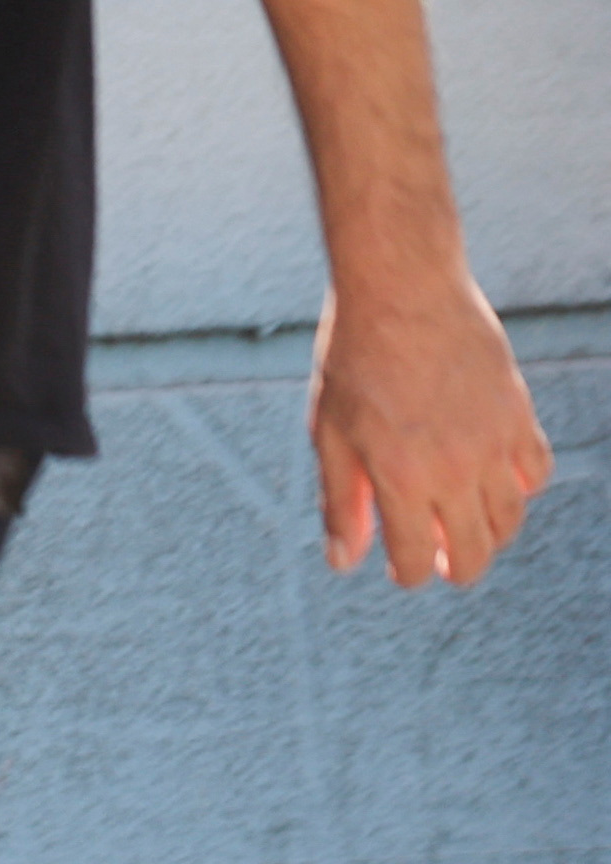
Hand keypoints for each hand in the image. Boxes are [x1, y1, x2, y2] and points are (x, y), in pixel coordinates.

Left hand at [311, 255, 554, 586]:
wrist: (402, 289)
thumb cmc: (354, 356)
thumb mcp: (329, 428)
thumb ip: (340, 499)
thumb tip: (344, 561)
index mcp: (399, 475)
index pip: (416, 557)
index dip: (408, 573)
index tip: (401, 568)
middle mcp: (453, 469)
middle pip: (473, 552)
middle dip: (456, 567)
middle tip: (441, 561)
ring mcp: (493, 444)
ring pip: (509, 520)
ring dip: (489, 534)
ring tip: (464, 526)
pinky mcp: (518, 417)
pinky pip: (535, 473)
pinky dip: (521, 487)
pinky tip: (495, 480)